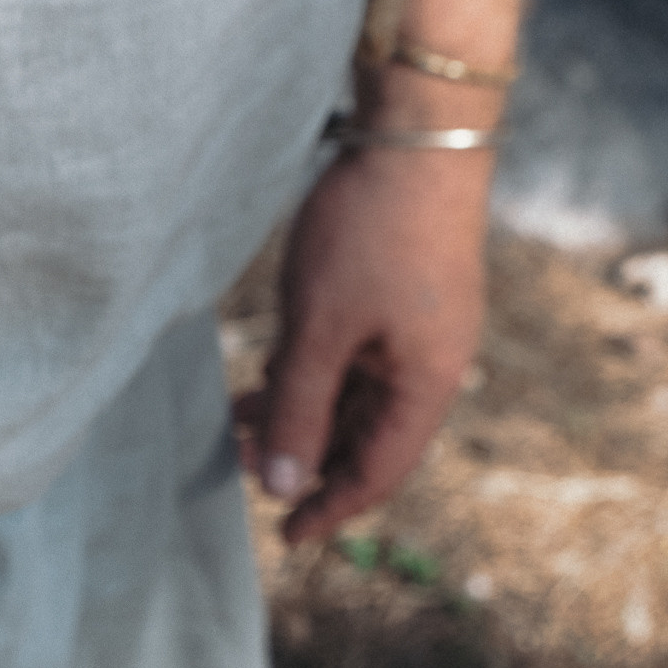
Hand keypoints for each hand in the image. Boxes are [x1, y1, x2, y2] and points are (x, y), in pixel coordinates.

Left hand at [239, 144, 491, 542]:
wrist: (420, 130)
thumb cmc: (371, 229)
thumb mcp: (319, 328)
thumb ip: (297, 408)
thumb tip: (279, 484)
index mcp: (425, 383)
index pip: (378, 472)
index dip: (329, 507)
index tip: (285, 536)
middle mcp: (430, 365)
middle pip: (365, 438)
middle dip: (303, 457)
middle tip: (239, 463)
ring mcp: (419, 329)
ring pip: (355, 395)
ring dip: (300, 411)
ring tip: (237, 418)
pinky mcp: (403, 298)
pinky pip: (357, 357)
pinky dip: (313, 373)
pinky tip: (271, 369)